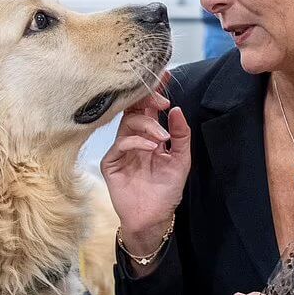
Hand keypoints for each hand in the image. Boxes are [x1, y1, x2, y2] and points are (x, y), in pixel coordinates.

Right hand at [101, 77, 190, 250]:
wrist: (154, 218)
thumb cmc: (166, 191)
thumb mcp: (181, 160)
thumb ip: (181, 135)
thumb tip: (177, 109)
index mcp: (149, 135)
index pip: (149, 108)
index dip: (155, 92)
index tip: (164, 76)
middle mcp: (133, 139)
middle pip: (134, 110)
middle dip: (148, 102)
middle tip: (162, 103)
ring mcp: (121, 150)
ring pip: (128, 124)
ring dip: (147, 125)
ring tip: (162, 138)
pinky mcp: (111, 162)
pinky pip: (121, 143)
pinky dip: (137, 141)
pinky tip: (151, 148)